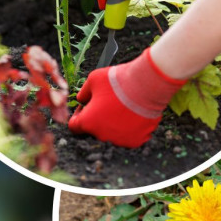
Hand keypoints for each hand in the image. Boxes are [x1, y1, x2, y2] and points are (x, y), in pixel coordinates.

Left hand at [68, 48, 186, 147]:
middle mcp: (102, 135)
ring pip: (113, 134)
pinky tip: (133, 114)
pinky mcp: (136, 140)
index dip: (79, 114)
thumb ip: (83, 93)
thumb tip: (81, 100)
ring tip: (122, 107)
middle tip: (108, 104)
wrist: (146, 86)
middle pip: (95, 130)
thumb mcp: (92, 80)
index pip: (74, 126)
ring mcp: (120, 140)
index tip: (87, 106)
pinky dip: (130, 128)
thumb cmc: (118, 81)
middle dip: (98, 118)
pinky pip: (129, 136)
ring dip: (114, 124)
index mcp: (87, 122)